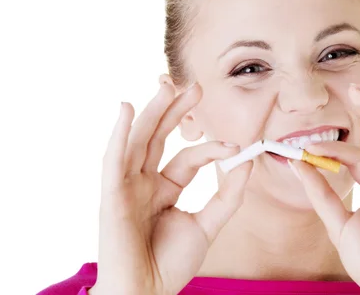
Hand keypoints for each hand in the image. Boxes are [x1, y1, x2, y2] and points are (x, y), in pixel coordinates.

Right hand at [89, 81, 252, 294]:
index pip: (189, 157)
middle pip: (159, 137)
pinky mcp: (112, 194)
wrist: (147, 293)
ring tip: (166, 85)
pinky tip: (127, 109)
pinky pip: (114, 159)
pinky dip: (119, 134)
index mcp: (164, 188)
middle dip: (176, 111)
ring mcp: (126, 185)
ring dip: (152, 112)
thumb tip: (247, 161)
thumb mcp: (208, 225)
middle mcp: (144, 181)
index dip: (212, 149)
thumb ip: (228, 194)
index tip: (238, 145)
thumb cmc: (170, 264)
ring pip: (139, 140)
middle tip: (196, 87)